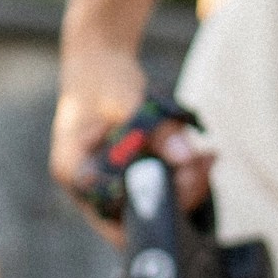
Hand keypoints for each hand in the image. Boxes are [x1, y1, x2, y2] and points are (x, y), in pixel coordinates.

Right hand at [50, 47, 214, 246]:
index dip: (146, 210)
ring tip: (204, 159)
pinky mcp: (122, 178)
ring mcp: (103, 184)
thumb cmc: (103, 78)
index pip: (109, 214)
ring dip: (180, 188)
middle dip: (172, 197)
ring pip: (146, 204)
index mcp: (74, 170)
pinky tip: (198, 159)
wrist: (96, 62)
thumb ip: (156, 131)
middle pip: (132, 216)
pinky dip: (177, 178)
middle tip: (199, 166)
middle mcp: (85, 186)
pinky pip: (152, 188)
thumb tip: (186, 158)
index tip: (181, 185)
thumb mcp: (129, 100)